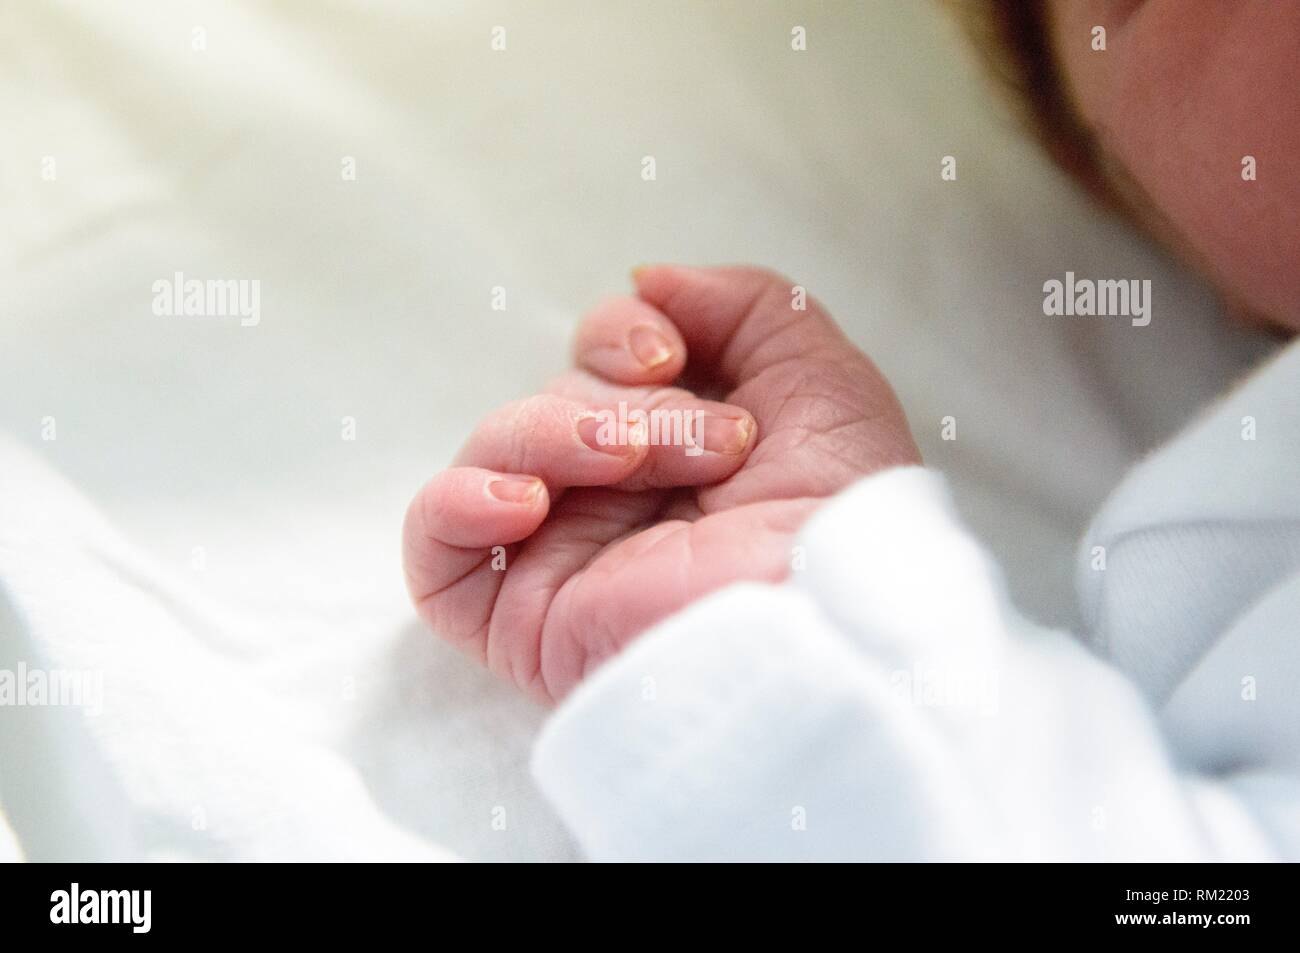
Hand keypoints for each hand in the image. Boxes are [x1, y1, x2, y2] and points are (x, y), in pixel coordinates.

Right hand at [403, 265, 919, 702]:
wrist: (828, 623)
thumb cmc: (840, 514)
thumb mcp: (820, 376)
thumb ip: (741, 306)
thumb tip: (649, 281)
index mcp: (674, 450)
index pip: (596, 361)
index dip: (618, 333)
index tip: (670, 355)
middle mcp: (615, 499)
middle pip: (557, 397)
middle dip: (631, 403)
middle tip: (712, 448)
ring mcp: (562, 555)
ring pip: (498, 449)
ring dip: (562, 434)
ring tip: (631, 464)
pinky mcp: (521, 616)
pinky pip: (435, 544)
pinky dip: (458, 503)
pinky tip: (524, 504)